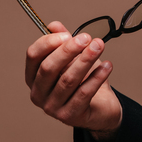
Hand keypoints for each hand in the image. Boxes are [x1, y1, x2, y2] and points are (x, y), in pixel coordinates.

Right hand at [26, 21, 122, 141]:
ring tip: (99, 47)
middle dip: (69, 50)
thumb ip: (63, 41)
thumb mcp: (73, 58)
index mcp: (33, 76)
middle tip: (87, 39)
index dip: (49, 43)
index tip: (68, 35)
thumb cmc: (83, 81)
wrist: (100, 107)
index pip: (33, 56)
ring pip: (67, 80)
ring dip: (85, 60)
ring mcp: (51, 108)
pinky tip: (107, 66)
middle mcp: (38, 93)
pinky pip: (84, 93)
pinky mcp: (69, 116)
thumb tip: (54, 25)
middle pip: (48, 68)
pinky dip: (96, 77)